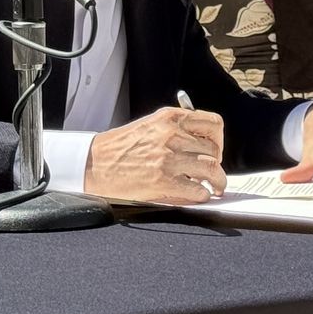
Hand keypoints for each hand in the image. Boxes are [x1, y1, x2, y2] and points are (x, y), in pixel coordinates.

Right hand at [84, 107, 224, 204]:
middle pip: (214, 150)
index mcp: (170, 118)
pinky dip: (202, 195)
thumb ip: (177, 130)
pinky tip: (197, 195)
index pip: (213, 124)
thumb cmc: (120, 147)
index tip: (214, 150)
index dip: (218, 140)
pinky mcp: (164, 180)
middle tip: (212, 174)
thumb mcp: (151, 126)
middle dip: (217, 164)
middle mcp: (172, 135)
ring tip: (214, 187)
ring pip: (212, 169)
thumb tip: (204, 146)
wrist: (95, 164)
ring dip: (217, 182)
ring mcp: (168, 158)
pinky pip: (198, 190)